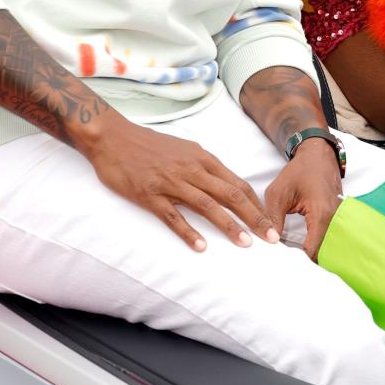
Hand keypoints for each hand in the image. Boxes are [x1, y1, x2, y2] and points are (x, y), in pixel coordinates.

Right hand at [81, 113, 279, 250]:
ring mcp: (171, 182)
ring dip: (229, 225)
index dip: (257, 205)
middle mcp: (192, 169)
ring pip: (207, 205)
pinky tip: (201, 247)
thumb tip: (227, 185)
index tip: (271, 222)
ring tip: (246, 244)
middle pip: (230, 195)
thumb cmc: (149, 145)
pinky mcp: (150, 194)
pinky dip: (188, 232)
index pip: (238, 184)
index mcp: (202, 158)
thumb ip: (205, 167)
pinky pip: (173, 216)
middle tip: (271, 237)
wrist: (113, 137)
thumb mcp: (184, 150)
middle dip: (254, 217)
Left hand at [265, 140, 342, 260]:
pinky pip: (330, 239)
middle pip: (324, 253)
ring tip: (295, 263)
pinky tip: (304, 251)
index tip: (284, 267)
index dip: (299, 262)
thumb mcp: (278, 194)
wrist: (318, 156)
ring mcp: (340, 220)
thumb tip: (269, 244)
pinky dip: (319, 247)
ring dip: (314, 256)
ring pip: (328, 247)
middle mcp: (335, 219)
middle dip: (307, 263)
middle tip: (289, 269)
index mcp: (321, 213)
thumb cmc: (298, 172)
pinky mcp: (339, 220)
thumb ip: (273, 220)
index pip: (314, 250)